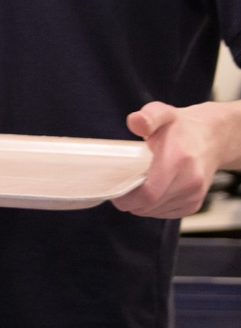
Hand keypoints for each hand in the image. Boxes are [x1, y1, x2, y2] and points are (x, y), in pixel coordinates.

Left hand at [114, 100, 240, 218]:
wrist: (212, 138)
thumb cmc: (182, 128)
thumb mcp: (163, 113)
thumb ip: (148, 116)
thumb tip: (135, 121)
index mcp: (179, 160)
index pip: (148, 194)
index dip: (127, 197)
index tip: (115, 189)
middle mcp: (190, 181)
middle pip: (149, 205)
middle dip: (130, 201)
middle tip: (122, 185)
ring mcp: (194, 195)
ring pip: (155, 212)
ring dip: (141, 204)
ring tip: (139, 184)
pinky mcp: (194, 204)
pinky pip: (165, 214)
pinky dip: (153, 207)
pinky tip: (153, 190)